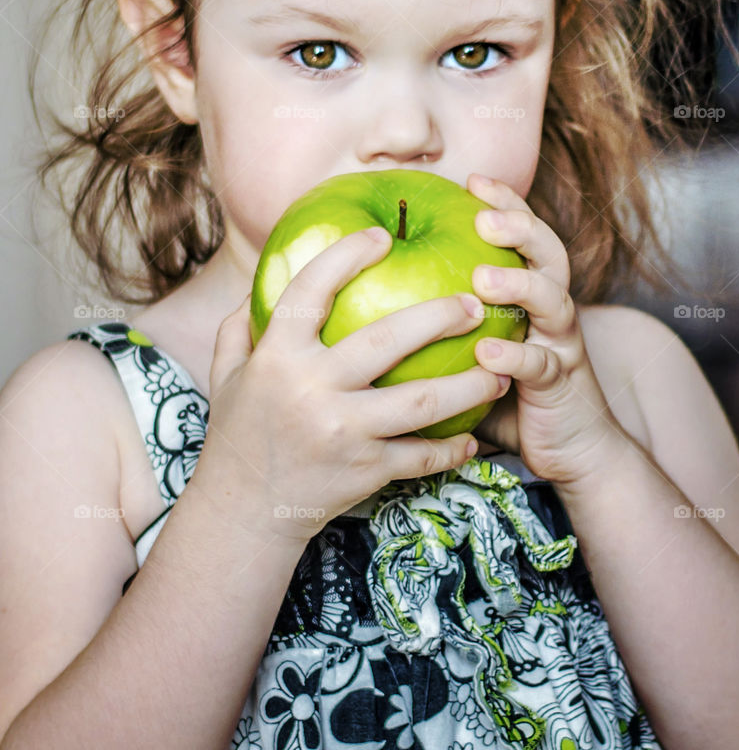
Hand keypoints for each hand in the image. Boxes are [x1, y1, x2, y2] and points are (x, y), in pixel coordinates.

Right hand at [195, 228, 507, 544]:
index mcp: (277, 356)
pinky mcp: (365, 471)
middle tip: (475, 303)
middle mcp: (311, 389)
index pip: (312, 290)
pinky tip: (472, 439)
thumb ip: (241, 326)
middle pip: (387, 340)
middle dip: (440, 316)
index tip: (382, 237)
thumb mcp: (226, 375)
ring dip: (470, 385)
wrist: (244, 512)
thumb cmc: (239, 434)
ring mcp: (343, 432)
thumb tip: (261, 277)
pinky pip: (422, 455)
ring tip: (501, 371)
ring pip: (423, 402)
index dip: (347, 255)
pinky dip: (453, 448)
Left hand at [467, 173, 628, 487]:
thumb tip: (373, 301)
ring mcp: (562, 346)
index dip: (504, 204)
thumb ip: (440, 323)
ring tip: (483, 278)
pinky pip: (540, 367)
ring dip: (519, 285)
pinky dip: (515, 357)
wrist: (573, 449)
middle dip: (519, 228)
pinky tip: (487, 353)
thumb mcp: (473, 350)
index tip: (472, 180)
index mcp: (534, 294)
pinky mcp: (562, 386)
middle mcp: (554, 311)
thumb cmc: (509, 395)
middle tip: (482, 217)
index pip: (523, 236)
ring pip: (553, 301)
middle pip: (548, 254)